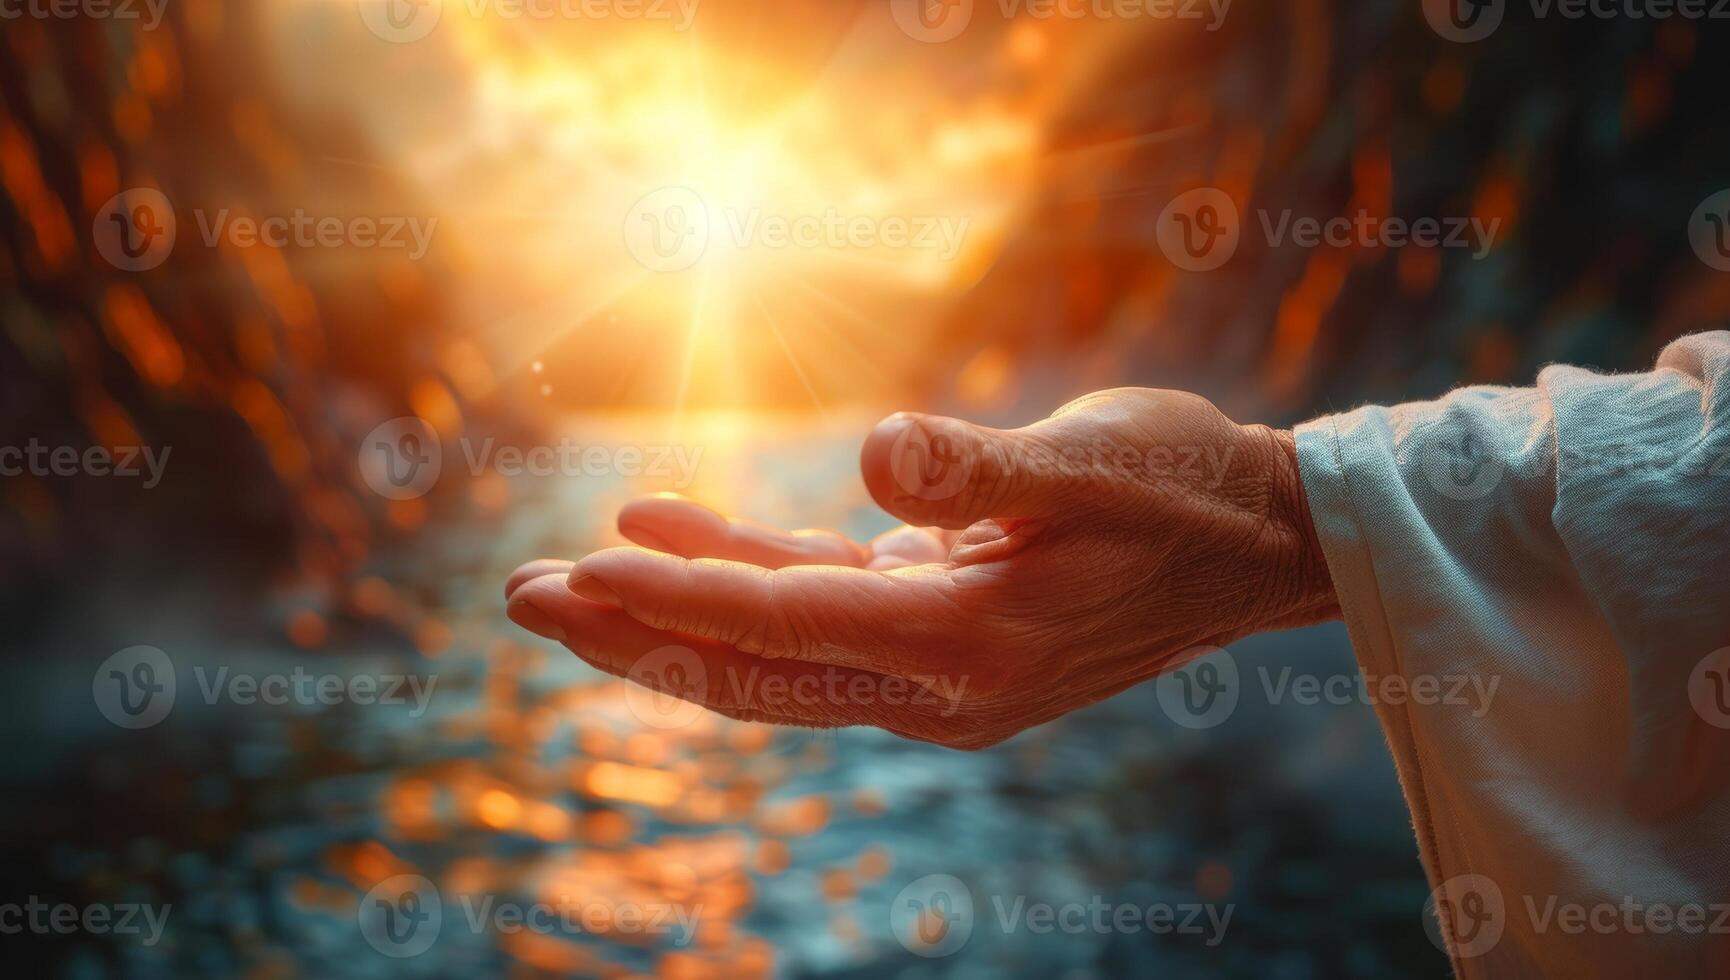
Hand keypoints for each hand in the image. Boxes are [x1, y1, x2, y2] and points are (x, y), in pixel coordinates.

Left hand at [506, 389, 1338, 748]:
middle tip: (521, 600)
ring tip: (572, 570)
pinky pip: (820, 611)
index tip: (577, 575)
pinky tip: (678, 529)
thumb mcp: (1092, 462)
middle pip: (753, 667)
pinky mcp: (940, 630)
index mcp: (972, 642)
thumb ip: (977, 465)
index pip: (788, 625)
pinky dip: (748, 576)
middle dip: (635, 636)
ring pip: (775, 647)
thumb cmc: (1183, 486)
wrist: (1256, 541)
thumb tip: (870, 456)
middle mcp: (941, 679)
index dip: (678, 601)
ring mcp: (937, 665)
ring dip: (673, 610)